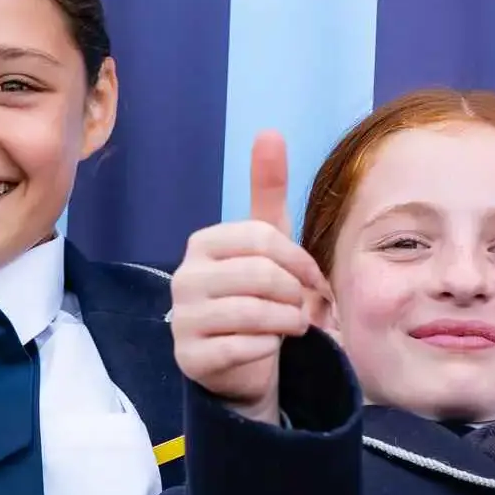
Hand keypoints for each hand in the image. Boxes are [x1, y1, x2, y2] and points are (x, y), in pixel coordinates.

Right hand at [170, 131, 329, 423]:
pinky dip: (268, 349)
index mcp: (203, 243)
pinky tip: (267, 348)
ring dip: (287, 322)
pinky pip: (243, 347)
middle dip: (295, 295)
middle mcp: (183, 277)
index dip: (299, 261)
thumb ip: (267, 191)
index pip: (262, 238)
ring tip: (292, 327)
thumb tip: (269, 132)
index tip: (313, 280)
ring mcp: (181, 318)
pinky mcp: (188, 357)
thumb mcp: (267, 243)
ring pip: (254, 313)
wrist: (243, 362)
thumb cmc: (259, 296)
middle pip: (261, 275)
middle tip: (303, 309)